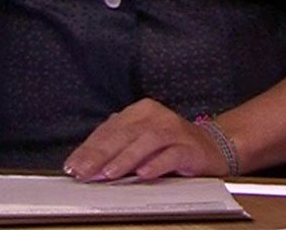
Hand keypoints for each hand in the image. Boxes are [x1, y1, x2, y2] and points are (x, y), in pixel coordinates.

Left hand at [63, 99, 229, 181]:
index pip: (109, 129)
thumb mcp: (140, 142)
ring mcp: (175, 130)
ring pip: (147, 141)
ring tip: (109, 174)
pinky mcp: (190, 147)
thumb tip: (85, 163)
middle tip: (84, 172)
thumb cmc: (171, 145)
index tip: (72, 166)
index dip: (89, 148)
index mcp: (141, 111)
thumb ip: (117, 147)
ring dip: (126, 158)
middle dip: (101, 155)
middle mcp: (157, 117)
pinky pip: (172, 155)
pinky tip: (144, 174)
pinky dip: (157, 164)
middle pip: (125, 134)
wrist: (213, 147)